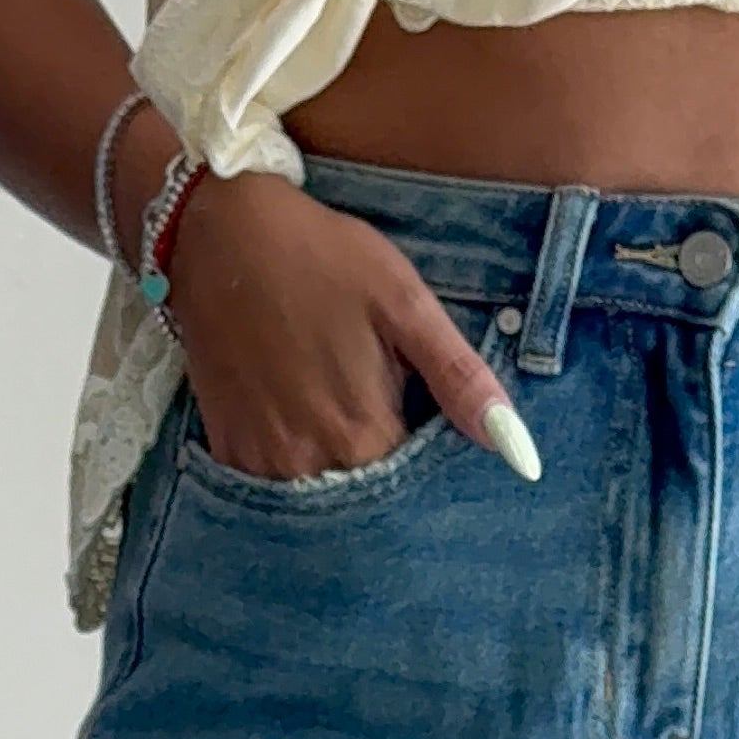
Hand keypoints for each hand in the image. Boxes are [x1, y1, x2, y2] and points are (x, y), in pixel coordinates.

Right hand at [163, 171, 539, 480]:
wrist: (218, 232)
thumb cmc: (320, 257)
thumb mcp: (404, 303)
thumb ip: (460, 379)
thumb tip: (519, 453)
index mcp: (365, 434)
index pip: (413, 493)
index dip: (426, 475)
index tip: (426, 440)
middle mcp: (311, 464)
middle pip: (366, 506)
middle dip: (384, 486)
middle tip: (382, 424)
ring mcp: (263, 463)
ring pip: (319, 503)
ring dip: (338, 480)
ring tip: (341, 426)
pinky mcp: (228, 450)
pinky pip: (270, 491)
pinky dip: (293, 473)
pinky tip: (300, 429)